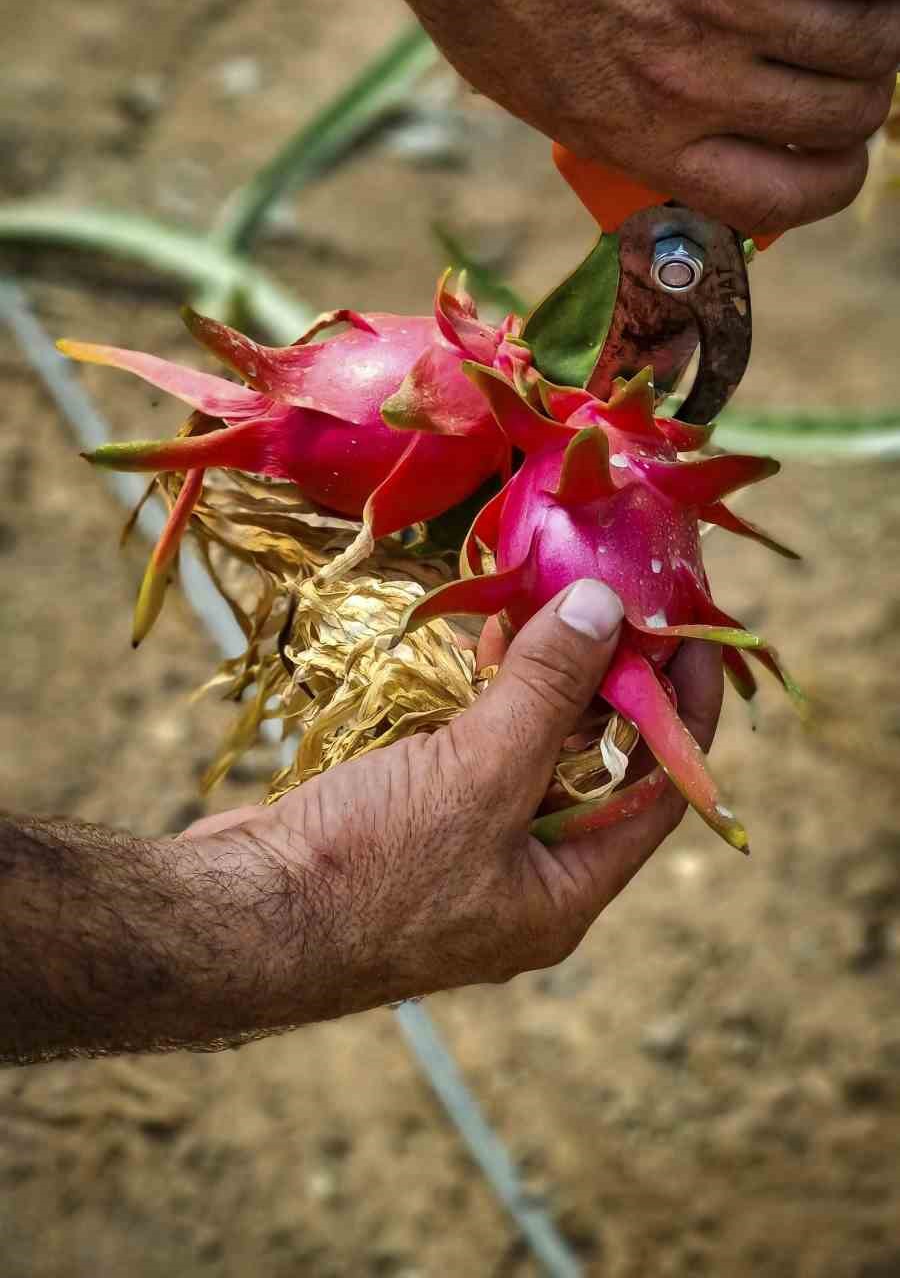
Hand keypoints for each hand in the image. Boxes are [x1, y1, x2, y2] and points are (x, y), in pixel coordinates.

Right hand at [186, 582, 722, 1022]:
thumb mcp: (478, 776)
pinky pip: (469, 750)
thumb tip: (607, 609)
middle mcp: (524, 878)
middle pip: (594, 765)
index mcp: (564, 893)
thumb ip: (548, 694)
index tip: (692, 627)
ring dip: (540, 679)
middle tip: (616, 592)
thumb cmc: (367, 870)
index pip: (661, 789)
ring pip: (526, 751)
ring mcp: (463, 850)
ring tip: (549, 595)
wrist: (234, 918)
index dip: (685, 708)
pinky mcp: (409, 822)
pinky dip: (481, 698)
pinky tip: (480, 641)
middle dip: (606, 680)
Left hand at [367, 0, 899, 238]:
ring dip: (885, 15)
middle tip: (846, 39)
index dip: (828, 177)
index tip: (831, 146)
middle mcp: (692, 87)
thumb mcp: (529, 80)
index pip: (778, 199)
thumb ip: (614, 112)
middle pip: (843, 114)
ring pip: (872, 38)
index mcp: (640, 137)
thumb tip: (671, 123)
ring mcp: (725, 2)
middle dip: (863, 85)